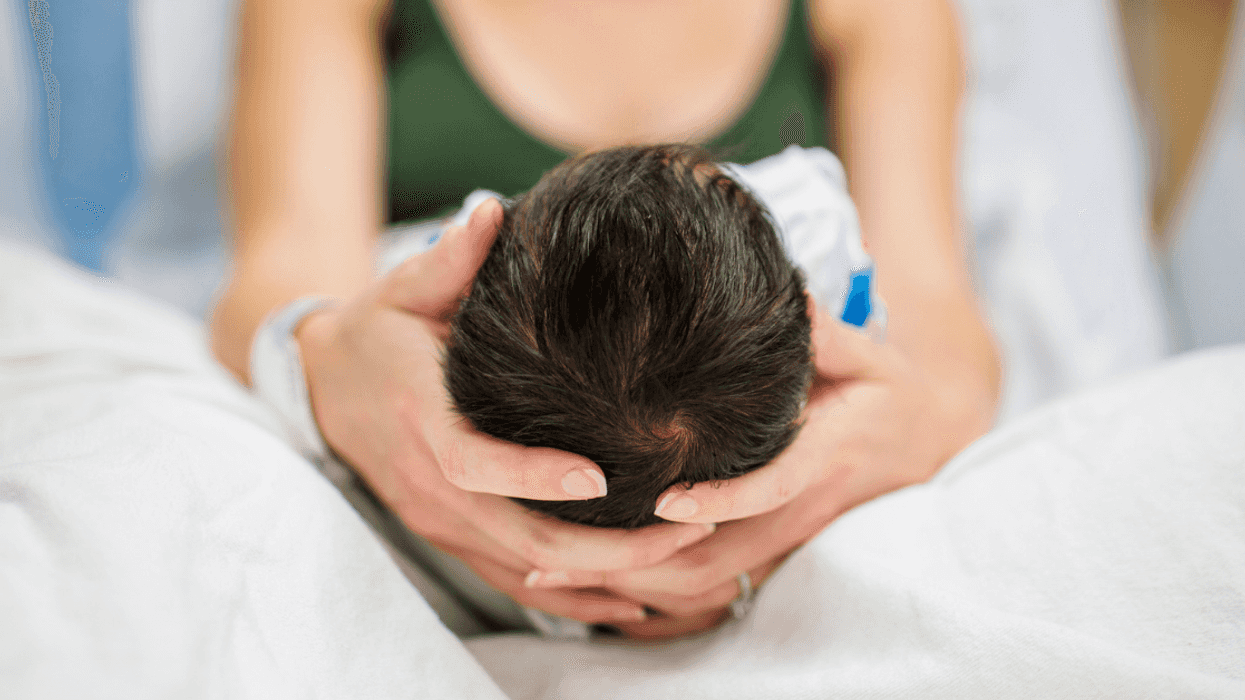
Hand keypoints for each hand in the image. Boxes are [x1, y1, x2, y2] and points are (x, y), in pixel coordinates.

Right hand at [298, 198, 716, 624]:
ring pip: (522, 567)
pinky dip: (571, 589)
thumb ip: (451, 258)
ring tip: (682, 556)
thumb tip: (494, 212)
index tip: (600, 479)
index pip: (473, 463)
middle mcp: (429, 482)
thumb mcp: (403, 287)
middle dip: (604, 546)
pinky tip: (632, 588)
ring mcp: (438, 517)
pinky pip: (513, 576)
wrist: (320, 389)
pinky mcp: (449, 533)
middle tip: (689, 526)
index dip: (533, 476)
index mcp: (419, 417)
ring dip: (601, 573)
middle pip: (517, 536)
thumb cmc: (376, 331)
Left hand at [523, 298, 995, 636]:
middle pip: (723, 560)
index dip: (721, 499)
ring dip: (641, 584)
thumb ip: (819, 326)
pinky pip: (714, 584)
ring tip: (561, 571)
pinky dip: (658, 587)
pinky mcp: (773, 549)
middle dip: (649, 564)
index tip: (664, 502)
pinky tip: (599, 577)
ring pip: (712, 584)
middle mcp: (802, 508)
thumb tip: (781, 291)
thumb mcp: (862, 351)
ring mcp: (788, 538)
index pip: (771, 488)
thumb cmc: (883, 387)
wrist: (927, 438)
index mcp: (826, 455)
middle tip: (573, 551)